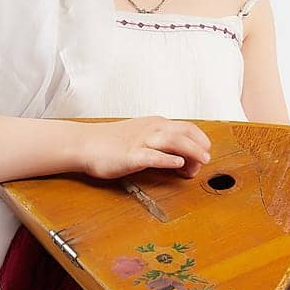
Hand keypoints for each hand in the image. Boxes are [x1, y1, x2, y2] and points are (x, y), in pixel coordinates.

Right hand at [76, 115, 211, 178]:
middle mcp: (152, 130)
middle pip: (185, 133)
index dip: (200, 141)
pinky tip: (178, 164)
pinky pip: (152, 156)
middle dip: (200, 147)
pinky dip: (167, 159)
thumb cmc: (112, 143)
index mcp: (156, 124)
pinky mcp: (131, 156)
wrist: (84, 143)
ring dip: (191, 151)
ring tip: (200, 163)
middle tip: (205, 162)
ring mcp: (141, 142)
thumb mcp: (142, 138)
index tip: (203, 156)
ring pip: (173, 141)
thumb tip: (182, 159)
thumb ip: (161, 146)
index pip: (188, 128)